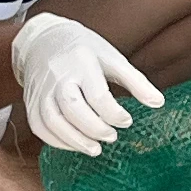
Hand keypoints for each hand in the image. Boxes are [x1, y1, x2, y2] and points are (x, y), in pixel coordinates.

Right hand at [11, 12, 161, 154]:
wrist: (42, 41)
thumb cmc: (84, 51)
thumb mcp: (112, 58)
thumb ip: (135, 81)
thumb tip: (158, 103)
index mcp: (82, 62)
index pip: (97, 94)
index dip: (114, 113)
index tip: (127, 121)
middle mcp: (58, 76)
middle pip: (72, 108)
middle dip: (93, 128)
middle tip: (111, 137)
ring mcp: (41, 90)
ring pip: (52, 121)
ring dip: (75, 140)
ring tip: (96, 149)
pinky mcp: (31, 102)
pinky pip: (40, 127)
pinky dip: (57, 141)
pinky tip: (76, 145)